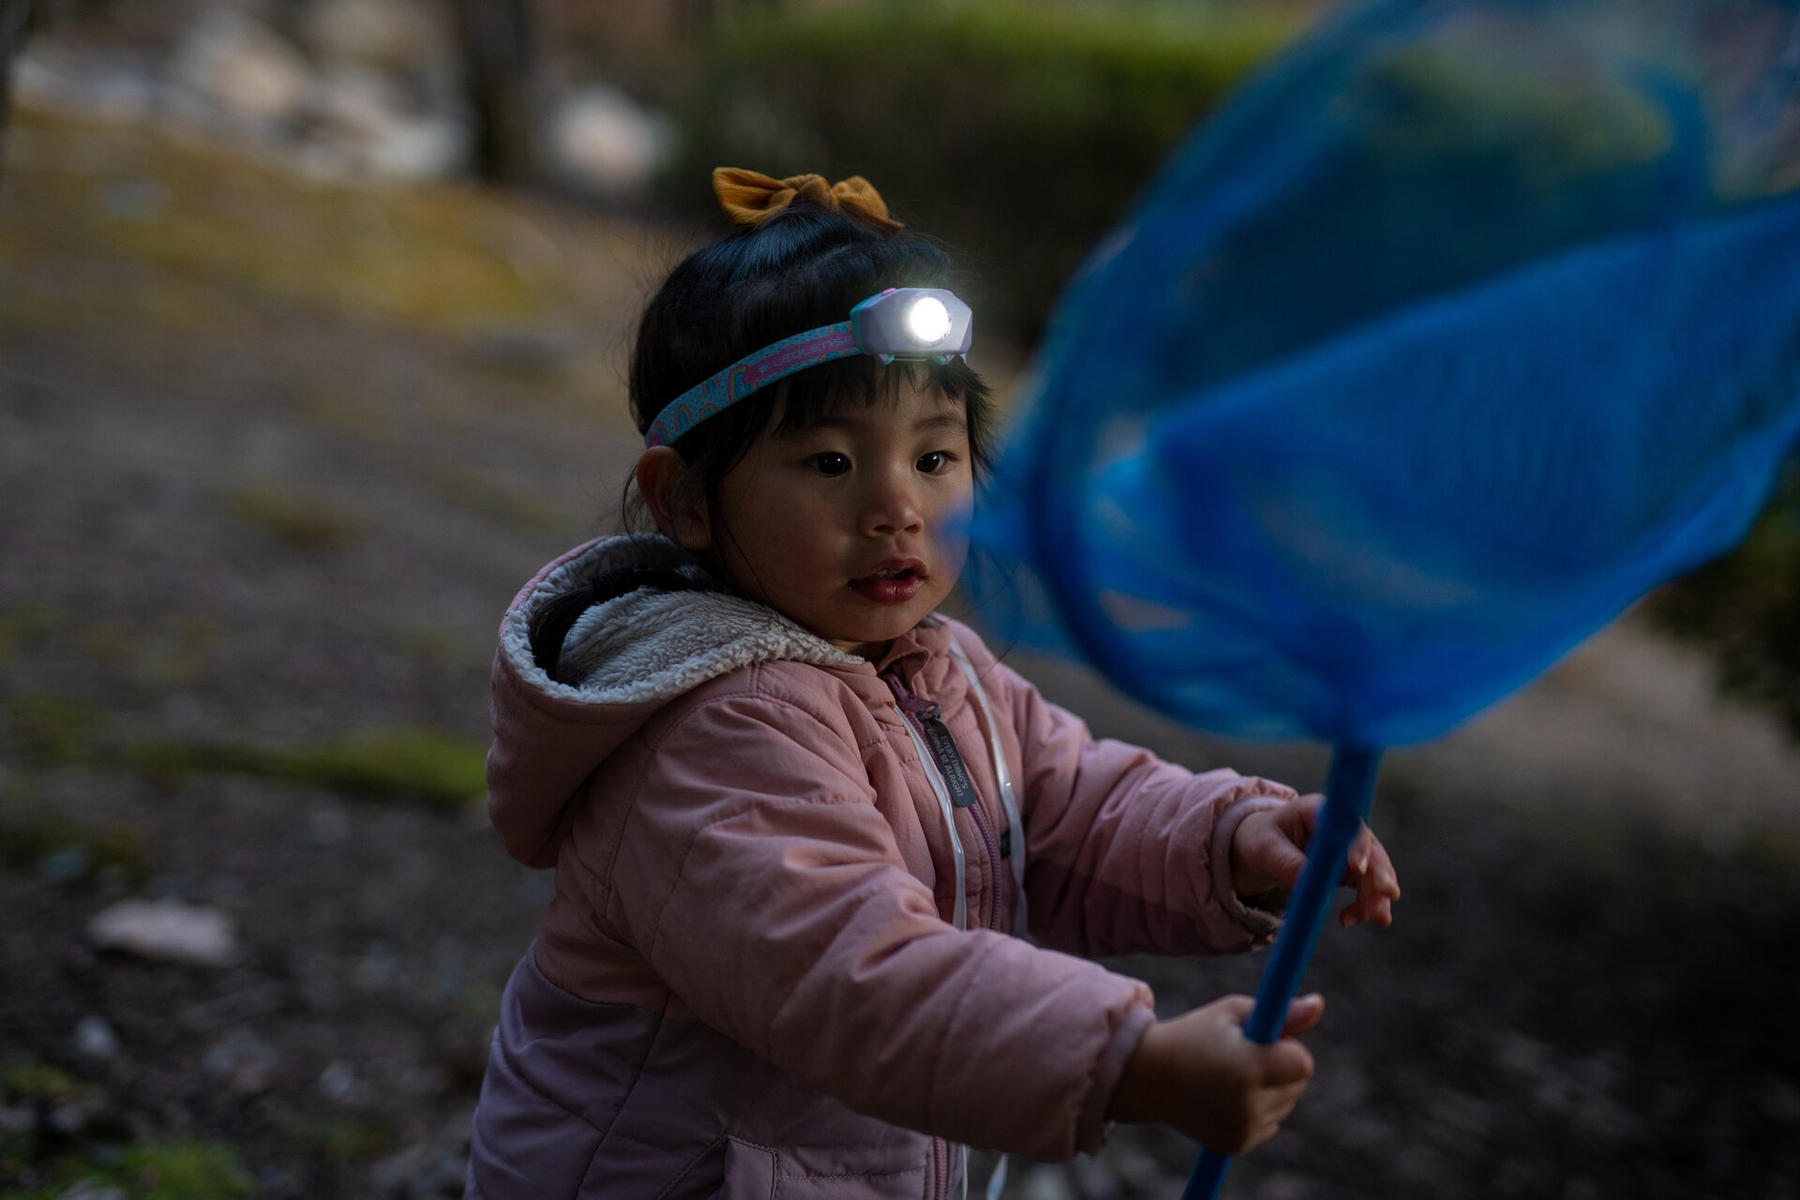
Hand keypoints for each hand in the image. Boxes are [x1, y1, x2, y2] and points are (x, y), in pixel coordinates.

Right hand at [1106, 994, 1323, 1153]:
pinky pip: (1269, 1123)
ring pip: (1285, 1105)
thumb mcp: (1233, 1012)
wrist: (1151, 1076)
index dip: (1288, 1049)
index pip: (1302, 1064)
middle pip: (1297, 1086)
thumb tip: (1319, 1004)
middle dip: (1280, 1068)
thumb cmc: (1196, 1033)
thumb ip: (1281, 1012)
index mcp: (1247, 1066)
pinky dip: (1257, 1110)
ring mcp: (1242, 1128)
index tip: (1263, 1041)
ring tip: (1231, 1076)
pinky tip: (1227, 1097)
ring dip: (1270, 1090)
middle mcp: (1247, 1103)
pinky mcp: (1236, 1144)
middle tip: (1243, 1056)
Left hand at [1230, 793, 1399, 927]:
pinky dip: (1364, 905)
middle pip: (1370, 848)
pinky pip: (1366, 888)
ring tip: (1377, 919)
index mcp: (1320, 810)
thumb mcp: (1265, 849)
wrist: (1264, 849)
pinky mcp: (1352, 870)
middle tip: (1388, 895)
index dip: (1356, 844)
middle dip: (1380, 872)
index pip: (1346, 824)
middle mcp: (1342, 828)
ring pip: (1374, 872)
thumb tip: (1304, 881)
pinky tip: (1347, 920)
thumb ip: (1285, 862)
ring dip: (1377, 896)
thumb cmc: (1262, 840)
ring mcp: (1351, 849)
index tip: (1358, 868)